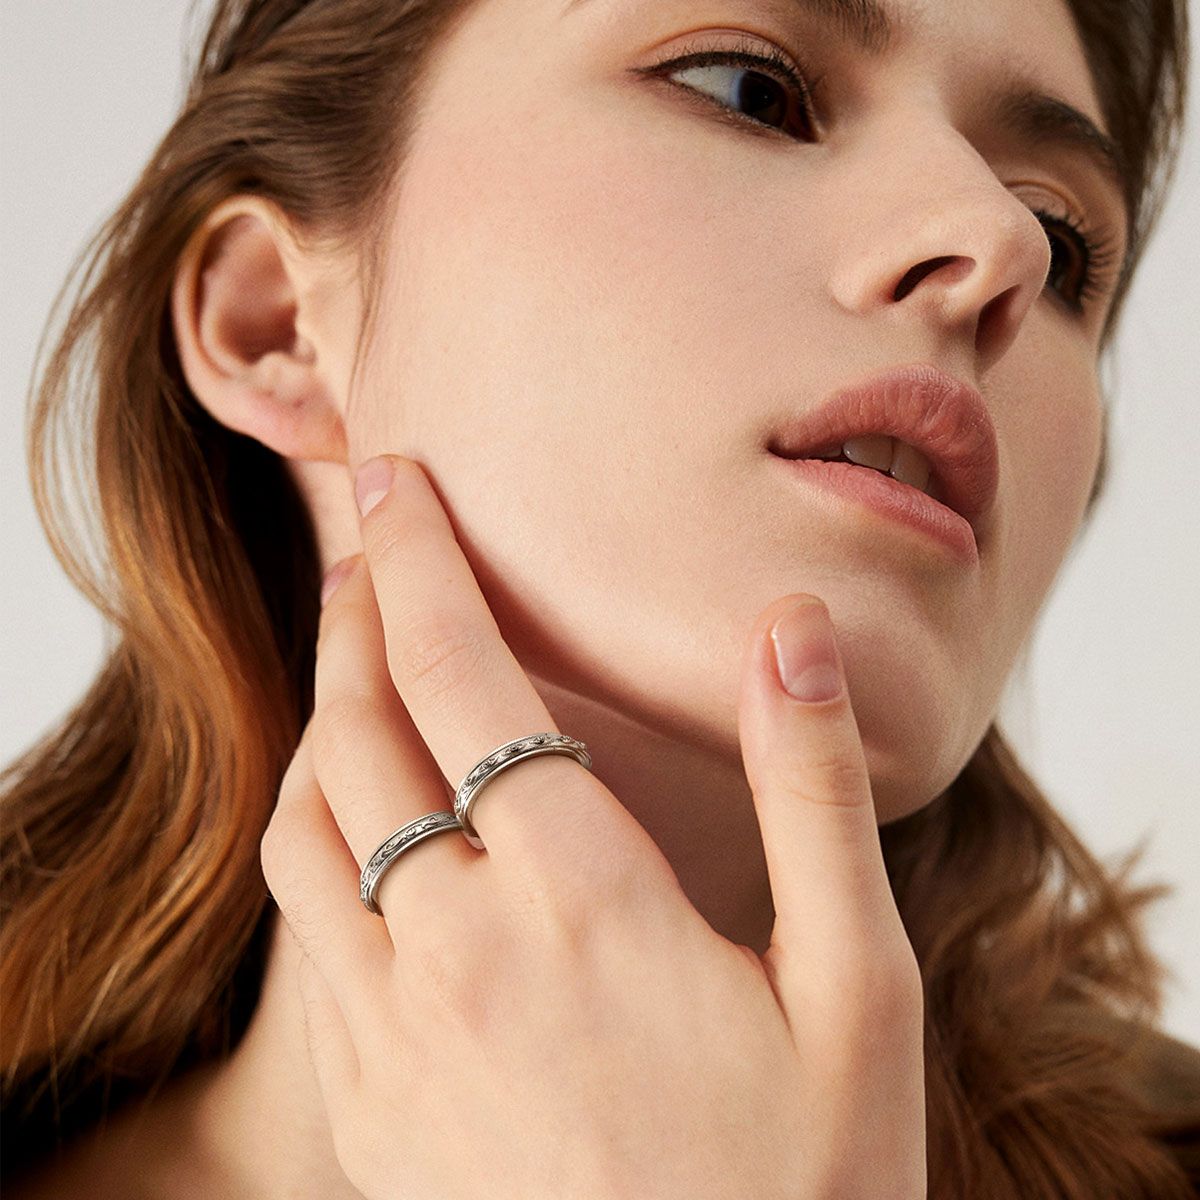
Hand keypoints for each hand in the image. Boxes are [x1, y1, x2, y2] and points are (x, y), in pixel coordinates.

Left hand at [261, 454, 925, 1199]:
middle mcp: (456, 952)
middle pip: (360, 730)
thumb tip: (792, 631)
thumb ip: (814, 796)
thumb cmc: (798, 1191)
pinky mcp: (364, 1103)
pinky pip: (307, 924)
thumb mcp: (855, 988)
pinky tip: (352, 812)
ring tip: (351, 650)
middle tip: (365, 538)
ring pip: (307, 822)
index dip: (420, 562)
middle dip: (355, 612)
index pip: (462, 680)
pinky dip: (311, 828)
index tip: (392, 477)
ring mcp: (392, 1032)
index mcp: (578, 903)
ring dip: (318, 713)